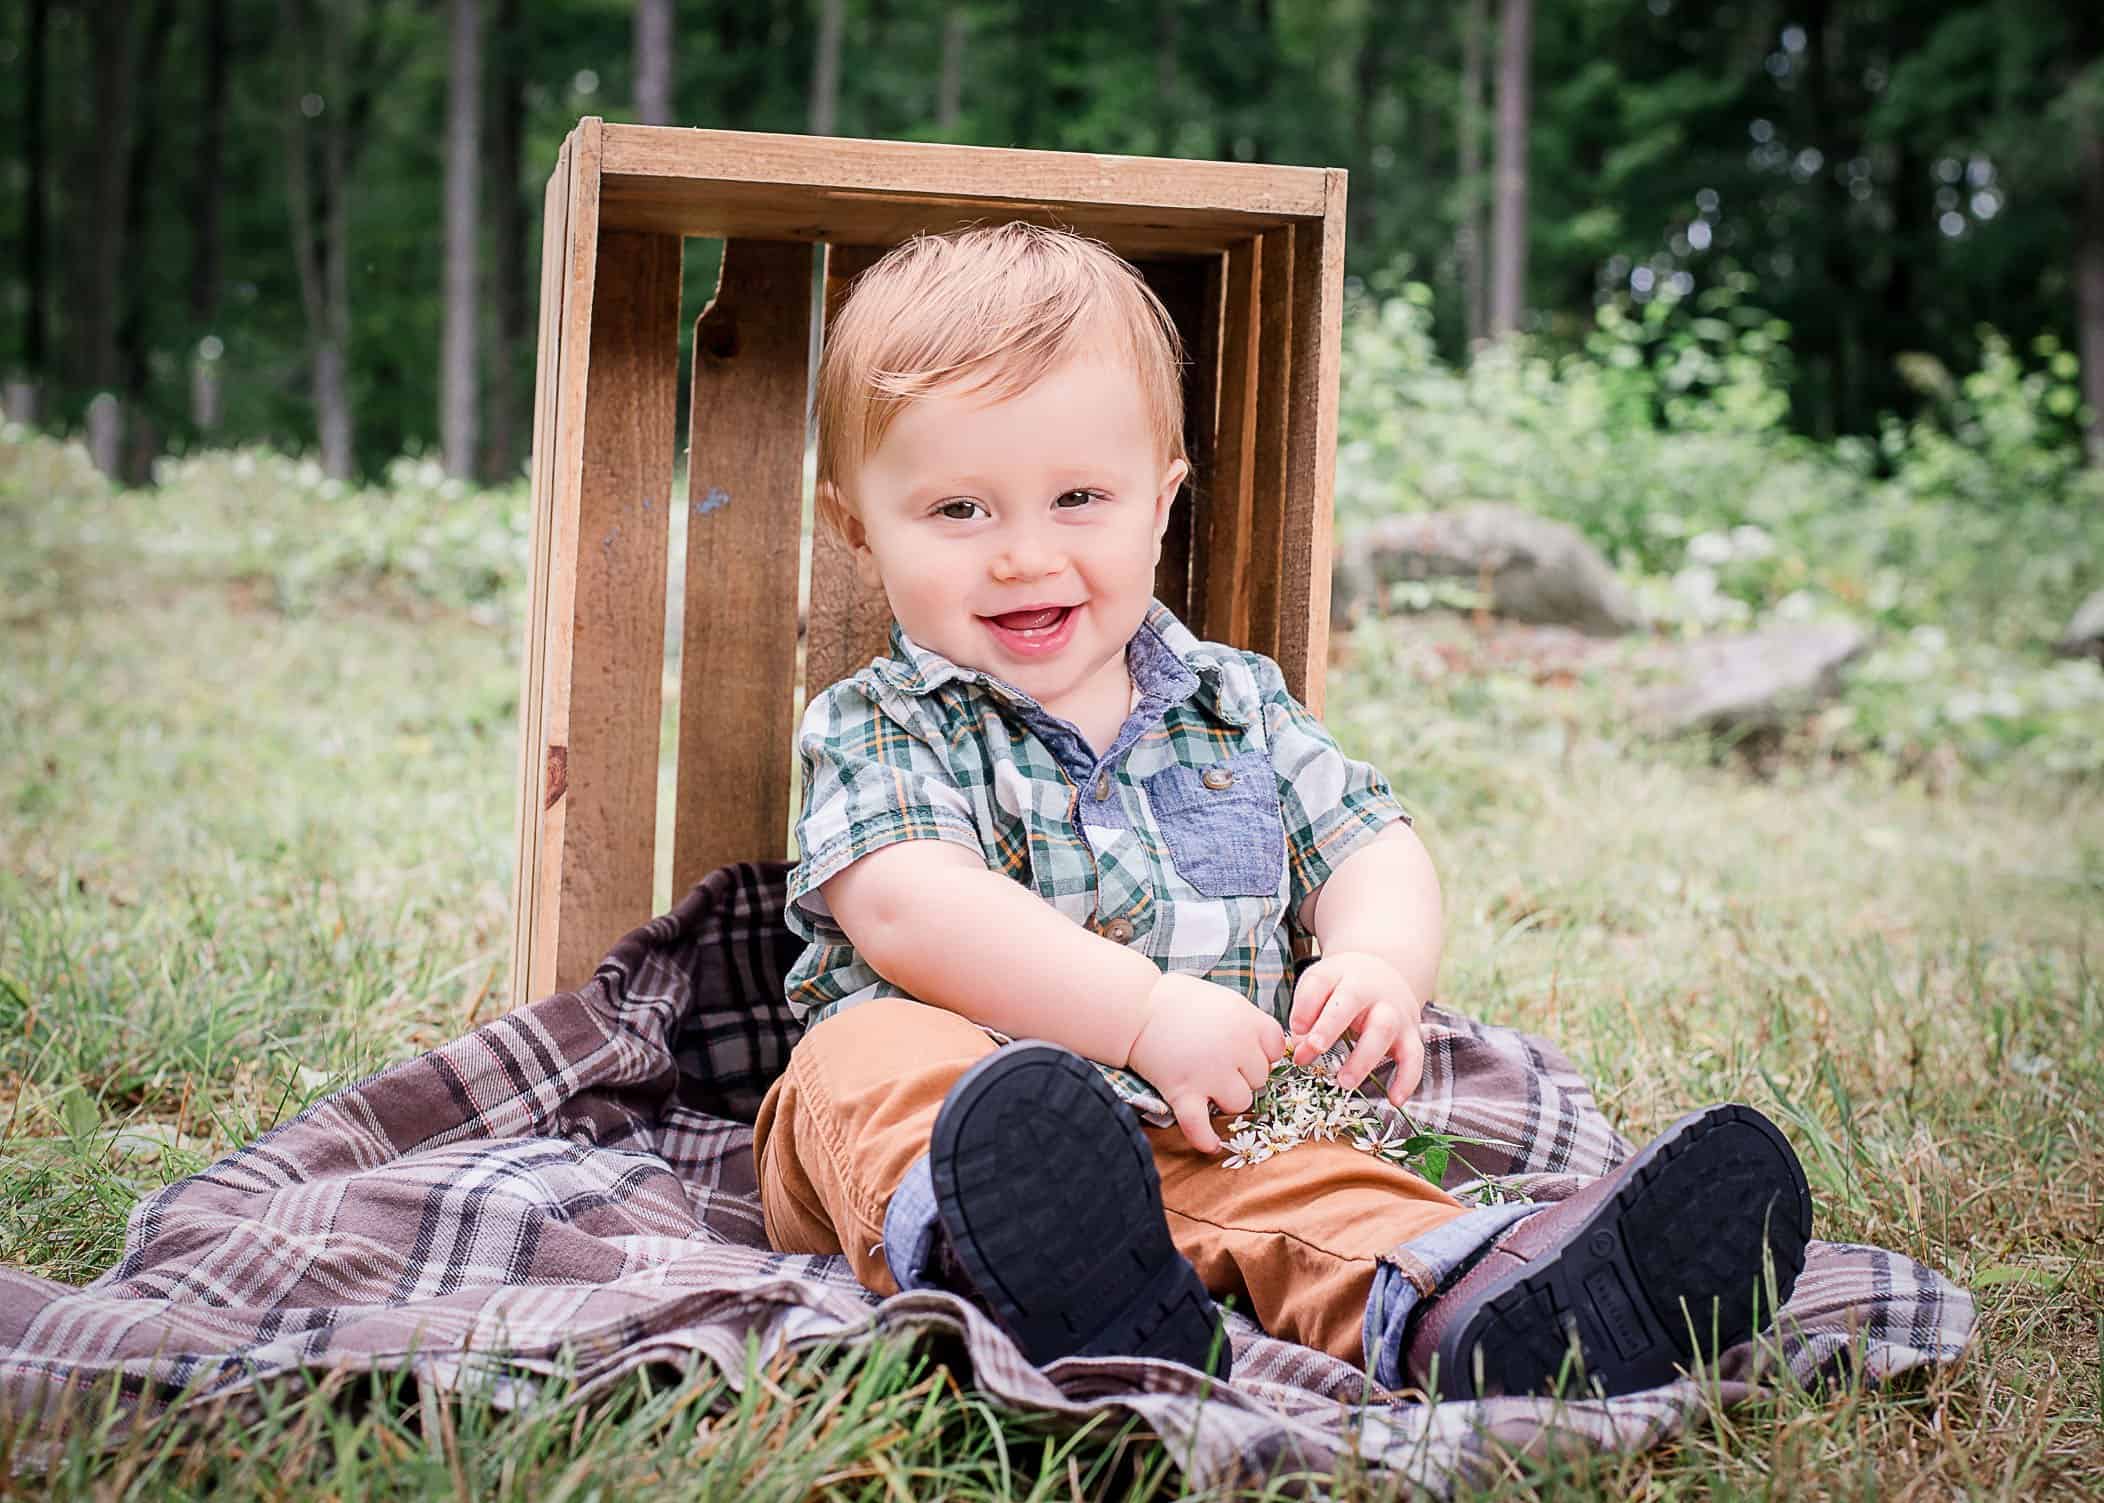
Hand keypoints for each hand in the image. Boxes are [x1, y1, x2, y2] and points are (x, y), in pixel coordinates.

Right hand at [1127, 973, 1286, 1154]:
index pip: (1276, 1049)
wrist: (1133, 1007)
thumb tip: (1263, 1047)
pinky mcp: (1183, 1092)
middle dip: (1241, 1074)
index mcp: (1245, 1020)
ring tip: (1206, 1085)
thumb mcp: (1222, 999)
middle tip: (1217, 1063)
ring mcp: (1209, 1072)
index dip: (1261, 1052)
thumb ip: (1245, 1022)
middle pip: (1259, 1078)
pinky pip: (1200, 1126)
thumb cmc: (1175, 999)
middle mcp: (1234, 1047)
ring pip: (1239, 1103)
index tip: (1245, 1050)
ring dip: (1226, 1099)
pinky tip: (1211, 1144)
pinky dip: (1205, 1138)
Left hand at [1288, 951, 1425, 1105]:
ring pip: (1383, 1031)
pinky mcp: (1411, 1034)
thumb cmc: (1343, 985)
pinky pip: (1414, 1057)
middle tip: (1314, 1048)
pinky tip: (1394, 1099)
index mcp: (1341, 974)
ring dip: (1363, 1058)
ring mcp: (1393, 1011)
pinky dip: (1407, 1079)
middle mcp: (1370, 990)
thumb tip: (1300, 1052)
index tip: (1295, 1028)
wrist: (1384, 973)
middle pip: (1351, 1002)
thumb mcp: (1321, 986)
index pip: (1320, 982)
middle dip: (1331, 1026)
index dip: (1306, 1005)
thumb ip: (1306, 1014)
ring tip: (1344, 1082)